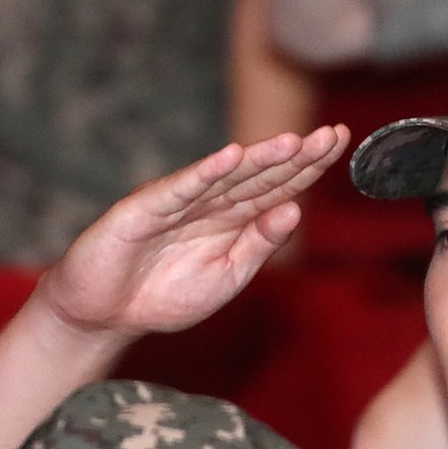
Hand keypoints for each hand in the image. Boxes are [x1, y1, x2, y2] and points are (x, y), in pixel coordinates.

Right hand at [38, 124, 349, 337]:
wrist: (106, 314)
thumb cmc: (166, 293)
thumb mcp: (229, 274)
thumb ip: (260, 243)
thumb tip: (296, 210)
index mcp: (233, 217)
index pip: (278, 186)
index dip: (309, 166)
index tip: (340, 143)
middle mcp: (209, 202)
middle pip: (259, 174)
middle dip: (297, 155)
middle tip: (334, 134)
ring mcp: (177, 202)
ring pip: (225, 177)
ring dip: (259, 159)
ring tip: (293, 143)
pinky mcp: (143, 211)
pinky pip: (178, 191)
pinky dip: (204, 174)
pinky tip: (230, 158)